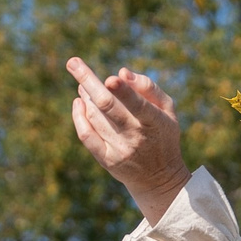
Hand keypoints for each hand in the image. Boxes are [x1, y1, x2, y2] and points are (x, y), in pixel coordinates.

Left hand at [66, 58, 189, 222]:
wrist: (158, 178)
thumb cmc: (162, 134)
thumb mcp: (168, 110)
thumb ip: (148, 88)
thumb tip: (121, 73)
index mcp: (155, 122)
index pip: (138, 104)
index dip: (123, 92)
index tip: (110, 78)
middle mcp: (136, 136)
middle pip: (107, 106)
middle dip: (88, 81)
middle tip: (73, 63)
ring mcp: (119, 149)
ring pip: (95, 116)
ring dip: (85, 95)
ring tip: (82, 83)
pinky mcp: (106, 159)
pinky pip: (86, 135)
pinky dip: (79, 117)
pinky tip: (78, 102)